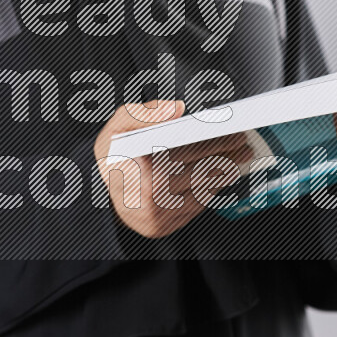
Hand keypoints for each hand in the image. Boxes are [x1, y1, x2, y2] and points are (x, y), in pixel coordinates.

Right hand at [94, 100, 253, 237]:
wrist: (93, 195)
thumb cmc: (111, 157)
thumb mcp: (117, 127)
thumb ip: (144, 113)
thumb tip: (177, 109)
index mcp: (143, 168)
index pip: (191, 151)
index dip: (216, 139)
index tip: (234, 130)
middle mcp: (152, 195)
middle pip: (202, 170)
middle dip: (227, 155)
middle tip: (243, 143)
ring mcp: (159, 215)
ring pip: (203, 189)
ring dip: (226, 173)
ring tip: (239, 158)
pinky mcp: (163, 227)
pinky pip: (196, 206)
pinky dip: (212, 190)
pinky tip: (221, 177)